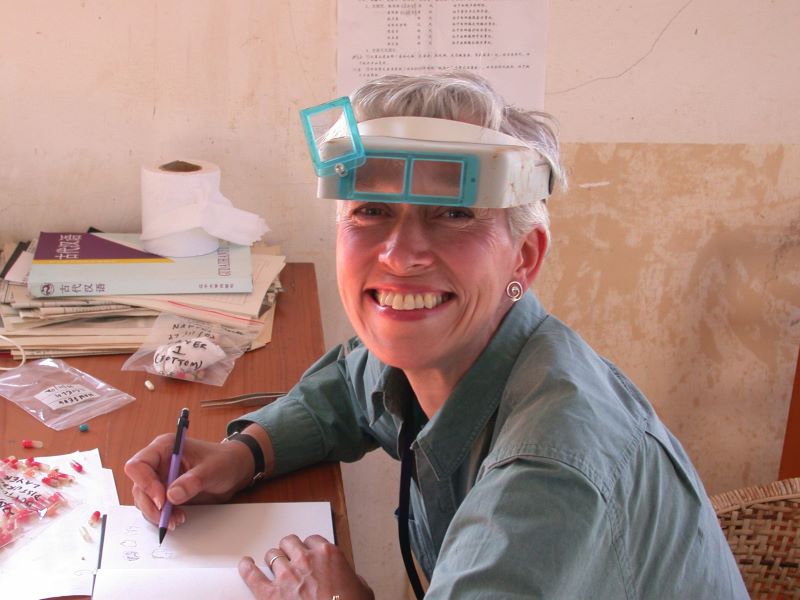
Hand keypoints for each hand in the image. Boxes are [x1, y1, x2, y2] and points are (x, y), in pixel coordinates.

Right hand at [124, 433, 251, 530]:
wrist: (234, 469)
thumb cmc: (224, 461)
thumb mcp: (212, 469)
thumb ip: (193, 481)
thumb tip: (172, 495)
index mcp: (165, 448)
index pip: (138, 465)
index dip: (145, 483)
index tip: (162, 500)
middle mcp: (158, 462)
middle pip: (139, 486)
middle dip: (151, 505)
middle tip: (167, 518)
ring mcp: (160, 478)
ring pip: (144, 500)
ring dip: (156, 514)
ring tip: (177, 520)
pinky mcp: (164, 492)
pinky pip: (154, 507)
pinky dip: (162, 516)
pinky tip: (177, 519)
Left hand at [239, 534, 373, 599]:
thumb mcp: (361, 588)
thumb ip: (352, 577)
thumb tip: (352, 581)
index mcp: (327, 554)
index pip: (312, 540)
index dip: (309, 547)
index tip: (308, 551)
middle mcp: (305, 560)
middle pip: (289, 542)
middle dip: (289, 548)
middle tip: (290, 554)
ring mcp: (286, 576)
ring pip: (272, 555)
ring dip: (274, 559)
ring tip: (273, 562)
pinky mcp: (271, 595)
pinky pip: (253, 575)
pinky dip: (247, 569)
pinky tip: (245, 565)